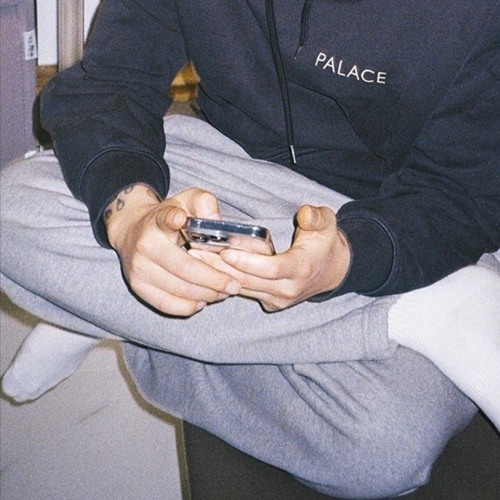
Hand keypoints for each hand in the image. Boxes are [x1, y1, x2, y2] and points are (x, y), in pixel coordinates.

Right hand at [105, 184, 240, 315]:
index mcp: (158, 220)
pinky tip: (204, 301)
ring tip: (225, 293)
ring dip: (206, 294)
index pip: (165, 218)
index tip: (180, 218)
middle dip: (214, 280)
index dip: (172, 219)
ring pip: (178, 289)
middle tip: (235, 285)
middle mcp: (145, 245)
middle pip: (184, 268)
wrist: (133, 231)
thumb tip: (215, 221)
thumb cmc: (170, 216)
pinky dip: (188, 306)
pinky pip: (166, 304)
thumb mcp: (187, 200)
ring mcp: (139, 268)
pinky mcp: (138, 287)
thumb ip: (204, 202)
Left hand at [191, 205, 350, 311]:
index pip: (271, 269)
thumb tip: (304, 213)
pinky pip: (245, 292)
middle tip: (195, 252)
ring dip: (217, 274)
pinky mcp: (271, 302)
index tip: (225, 250)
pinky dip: (226, 280)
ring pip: (243, 288)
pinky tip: (206, 269)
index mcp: (302, 268)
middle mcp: (289, 289)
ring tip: (194, 258)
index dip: (247, 262)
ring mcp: (278, 299)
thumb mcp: (327, 224)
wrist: (332, 271)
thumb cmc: (325, 243)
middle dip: (220, 267)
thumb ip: (316, 217)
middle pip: (249, 281)